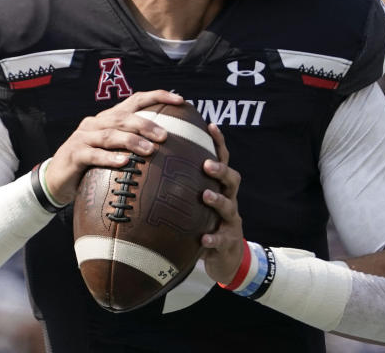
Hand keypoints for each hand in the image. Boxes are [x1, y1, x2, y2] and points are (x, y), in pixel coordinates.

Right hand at [45, 90, 185, 203]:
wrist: (56, 179)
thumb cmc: (92, 165)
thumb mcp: (114, 151)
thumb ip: (135, 146)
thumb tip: (173, 150)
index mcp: (109, 118)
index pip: (136, 100)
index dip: (158, 96)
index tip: (180, 100)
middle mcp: (96, 123)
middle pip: (124, 117)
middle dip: (146, 124)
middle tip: (165, 136)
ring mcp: (83, 137)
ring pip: (110, 134)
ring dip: (132, 141)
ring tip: (150, 150)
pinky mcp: (74, 154)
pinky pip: (93, 155)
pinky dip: (109, 158)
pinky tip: (124, 163)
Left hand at [199, 123, 244, 284]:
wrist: (227, 258)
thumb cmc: (206, 224)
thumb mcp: (199, 205)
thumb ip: (185, 187)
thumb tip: (153, 166)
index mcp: (221, 189)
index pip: (222, 160)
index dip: (219, 143)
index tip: (210, 126)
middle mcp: (229, 201)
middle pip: (232, 180)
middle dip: (221, 170)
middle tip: (206, 164)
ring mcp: (231, 222)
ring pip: (229, 207)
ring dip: (218, 200)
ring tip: (205, 195)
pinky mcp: (228, 243)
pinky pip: (222, 240)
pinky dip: (213, 239)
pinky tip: (204, 239)